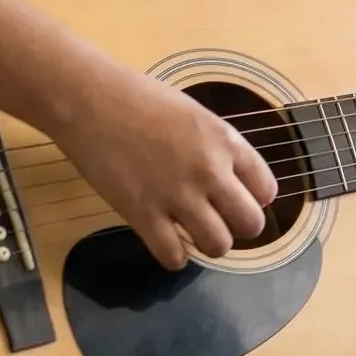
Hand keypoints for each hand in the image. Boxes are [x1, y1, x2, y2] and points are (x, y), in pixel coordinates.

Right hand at [45, 66, 279, 269]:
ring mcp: (177, 196)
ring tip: (193, 233)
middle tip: (218, 221)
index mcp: (226, 142)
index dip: (253, 199)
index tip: (236, 199)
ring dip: (208, 244)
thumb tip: (230, 180)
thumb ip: (217, 147)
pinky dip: (174, 257)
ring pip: (217, 245)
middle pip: (250, 224)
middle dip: (237, 228)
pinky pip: (173, 256)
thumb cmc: (140, 98)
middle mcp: (210, 172)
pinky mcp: (142, 215)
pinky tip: (167, 243)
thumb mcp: (195, 114)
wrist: (90, 100)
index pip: (266, 190)